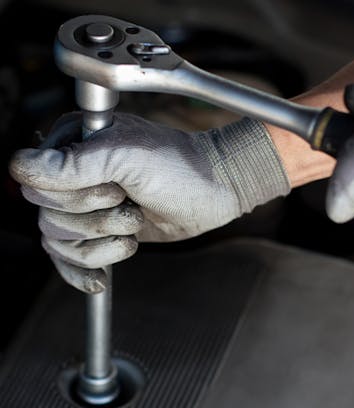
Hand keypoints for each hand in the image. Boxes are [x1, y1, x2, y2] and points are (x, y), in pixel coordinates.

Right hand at [10, 113, 288, 292]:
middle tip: (129, 202)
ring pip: (59, 241)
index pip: (36, 182)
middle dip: (94, 219)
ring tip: (135, 223)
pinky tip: (100, 280)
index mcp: (73, 142)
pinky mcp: (100, 230)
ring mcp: (86, 204)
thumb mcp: (130, 157)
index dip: (74, 195)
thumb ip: (77, 162)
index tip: (115, 190)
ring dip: (101, 242)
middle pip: (47, 215)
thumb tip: (21, 166)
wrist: (214, 191)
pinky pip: (70, 259)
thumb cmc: (179, 167)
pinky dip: (83, 271)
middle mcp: (73, 172)